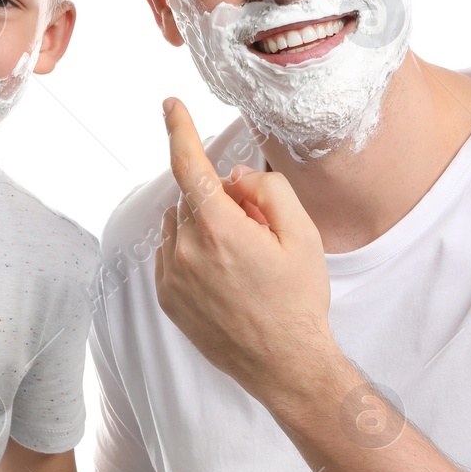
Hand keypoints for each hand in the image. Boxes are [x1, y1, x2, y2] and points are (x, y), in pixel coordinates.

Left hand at [155, 98, 332, 396]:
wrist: (285, 365)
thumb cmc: (299, 300)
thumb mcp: (303, 235)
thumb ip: (268, 190)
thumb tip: (235, 178)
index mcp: (219, 229)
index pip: (188, 165)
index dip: (179, 130)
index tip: (170, 106)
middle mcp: (186, 250)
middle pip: (193, 197)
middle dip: (221, 200)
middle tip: (258, 230)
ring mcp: (172, 277)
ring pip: (180, 225)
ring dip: (204, 226)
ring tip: (243, 261)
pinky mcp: (167, 298)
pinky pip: (172, 254)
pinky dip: (193, 252)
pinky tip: (226, 277)